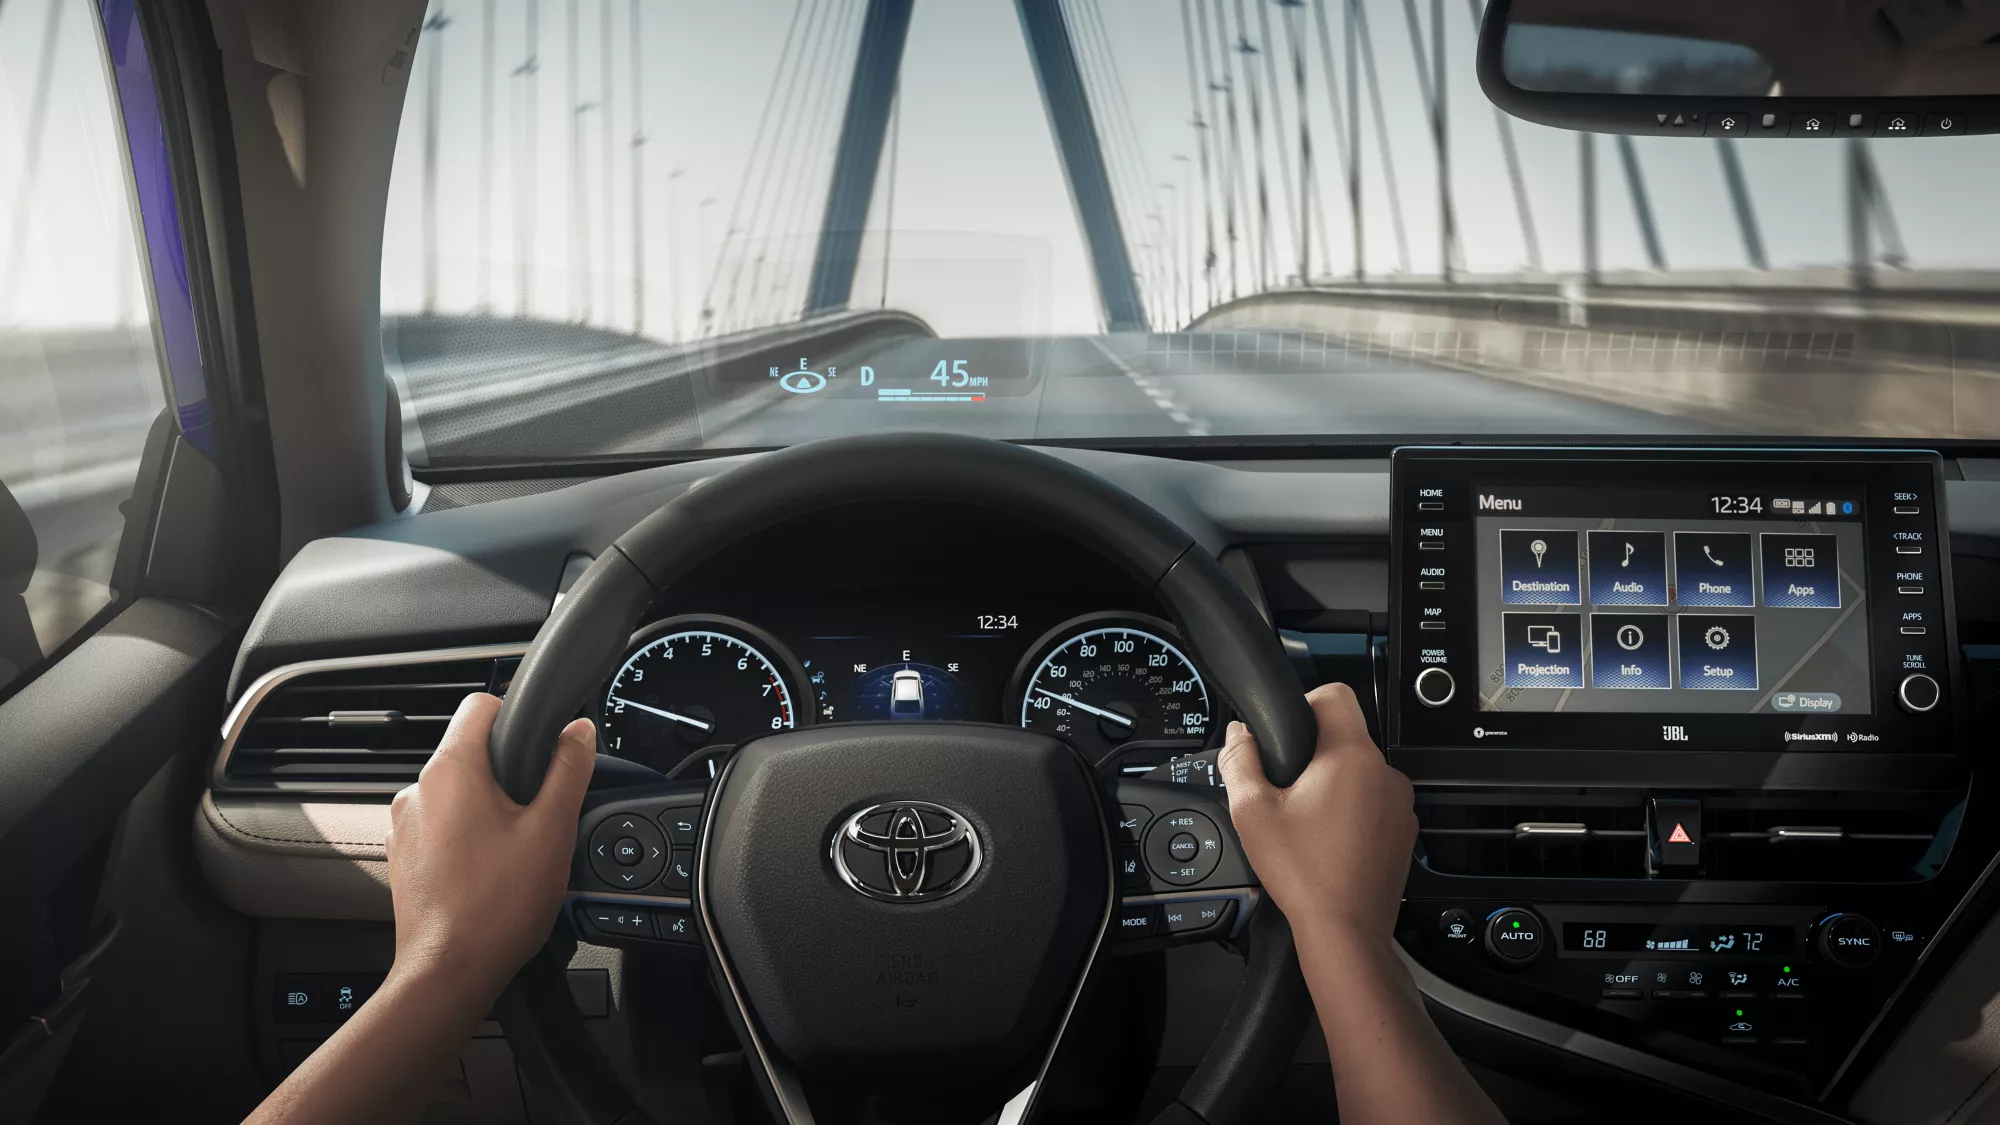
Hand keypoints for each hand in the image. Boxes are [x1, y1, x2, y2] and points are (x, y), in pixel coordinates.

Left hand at [384, 693, 595, 1000]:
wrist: (450, 972)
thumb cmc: (497, 906)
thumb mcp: (551, 830)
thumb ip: (568, 770)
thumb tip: (578, 732)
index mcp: (451, 770)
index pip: (479, 704)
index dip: (516, 715)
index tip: (539, 744)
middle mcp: (418, 791)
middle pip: (469, 752)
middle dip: (507, 772)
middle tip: (538, 813)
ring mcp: (405, 826)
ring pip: (456, 793)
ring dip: (486, 808)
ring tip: (515, 850)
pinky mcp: (403, 857)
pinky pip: (440, 827)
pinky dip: (466, 837)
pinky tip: (490, 871)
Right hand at [1217, 683, 1416, 944]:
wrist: (1345, 930)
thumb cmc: (1304, 874)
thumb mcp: (1252, 813)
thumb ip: (1240, 761)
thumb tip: (1239, 734)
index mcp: (1350, 756)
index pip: (1336, 695)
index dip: (1306, 703)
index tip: (1289, 733)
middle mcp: (1385, 773)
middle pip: (1346, 737)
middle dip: (1315, 756)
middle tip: (1289, 791)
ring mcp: (1401, 804)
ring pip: (1361, 772)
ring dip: (1336, 785)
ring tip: (1309, 822)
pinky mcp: (1405, 830)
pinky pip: (1376, 802)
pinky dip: (1354, 811)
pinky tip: (1331, 840)